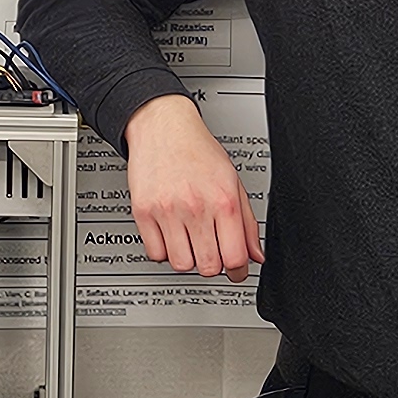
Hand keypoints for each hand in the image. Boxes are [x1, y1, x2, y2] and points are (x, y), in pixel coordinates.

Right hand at [121, 96, 261, 281]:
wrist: (162, 126)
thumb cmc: (197, 150)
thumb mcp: (232, 181)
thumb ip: (246, 222)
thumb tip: (255, 255)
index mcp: (223, 200)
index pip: (235, 257)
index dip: (238, 271)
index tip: (235, 271)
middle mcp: (195, 207)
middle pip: (208, 266)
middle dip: (213, 265)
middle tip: (212, 253)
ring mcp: (167, 211)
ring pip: (181, 264)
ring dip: (187, 258)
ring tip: (190, 241)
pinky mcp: (143, 212)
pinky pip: (155, 253)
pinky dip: (164, 250)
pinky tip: (171, 235)